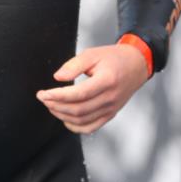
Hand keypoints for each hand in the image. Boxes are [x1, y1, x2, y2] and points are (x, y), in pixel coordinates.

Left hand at [35, 44, 149, 134]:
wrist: (136, 65)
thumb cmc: (115, 58)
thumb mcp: (93, 53)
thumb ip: (74, 65)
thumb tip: (58, 77)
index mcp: (107, 80)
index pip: (79, 94)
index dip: (58, 96)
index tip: (43, 93)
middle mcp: (110, 98)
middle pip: (78, 110)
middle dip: (56, 106)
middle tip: (43, 98)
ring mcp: (111, 108)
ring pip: (82, 120)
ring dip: (62, 115)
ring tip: (51, 105)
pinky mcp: (110, 114)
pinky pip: (91, 127)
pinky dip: (75, 127)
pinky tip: (65, 118)